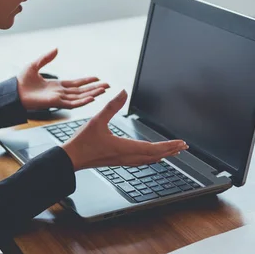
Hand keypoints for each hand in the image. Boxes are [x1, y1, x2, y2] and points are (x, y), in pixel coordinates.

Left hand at [17, 48, 109, 111]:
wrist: (13, 92)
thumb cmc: (21, 81)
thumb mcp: (34, 65)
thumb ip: (46, 58)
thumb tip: (56, 49)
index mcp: (56, 85)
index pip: (75, 84)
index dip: (86, 81)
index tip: (97, 78)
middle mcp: (60, 93)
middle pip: (81, 91)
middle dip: (94, 88)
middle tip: (107, 86)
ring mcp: (59, 99)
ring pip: (80, 97)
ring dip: (92, 94)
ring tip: (103, 91)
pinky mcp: (56, 103)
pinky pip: (72, 104)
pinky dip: (83, 101)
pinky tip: (92, 98)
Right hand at [63, 90, 187, 170]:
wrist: (70, 159)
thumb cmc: (82, 142)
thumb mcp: (97, 120)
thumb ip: (112, 105)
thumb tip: (123, 91)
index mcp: (124, 147)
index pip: (153, 148)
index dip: (169, 145)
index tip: (180, 143)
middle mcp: (126, 157)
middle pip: (155, 156)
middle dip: (171, 151)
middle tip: (183, 147)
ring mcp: (123, 161)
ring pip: (148, 160)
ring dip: (162, 155)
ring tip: (172, 151)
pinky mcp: (118, 161)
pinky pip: (140, 162)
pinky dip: (151, 158)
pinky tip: (152, 157)